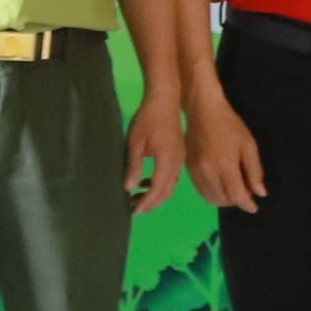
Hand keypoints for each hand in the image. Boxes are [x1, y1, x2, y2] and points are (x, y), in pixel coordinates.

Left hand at [123, 94, 186, 211]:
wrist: (165, 99)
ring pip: (170, 185)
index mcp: (167, 161)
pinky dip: (160, 184)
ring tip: (138, 198)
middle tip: (134, 208)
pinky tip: (147, 182)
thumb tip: (129, 188)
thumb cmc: (147, 119)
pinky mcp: (179, 154)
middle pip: (167, 191)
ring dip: (156, 195)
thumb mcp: (135, 143)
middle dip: (151, 203)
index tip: (132, 211)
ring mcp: (180, 159)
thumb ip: (134, 167)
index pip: (158, 189)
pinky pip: (172, 176)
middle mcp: (177, 163)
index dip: (146, 202)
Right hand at [187, 91, 266, 212]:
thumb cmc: (229, 125)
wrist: (202, 111)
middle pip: (222, 200)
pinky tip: (221, 184)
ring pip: (210, 198)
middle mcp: (208, 171)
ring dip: (224, 199)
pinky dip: (212, 193)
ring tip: (234, 188)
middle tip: (246, 192)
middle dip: (236, 201)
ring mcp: (195, 171)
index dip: (246, 204)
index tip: (254, 207)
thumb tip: (260, 193)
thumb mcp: (248, 145)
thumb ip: (254, 171)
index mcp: (225, 164)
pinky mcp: (187, 169)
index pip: (236, 195)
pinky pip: (201, 190)